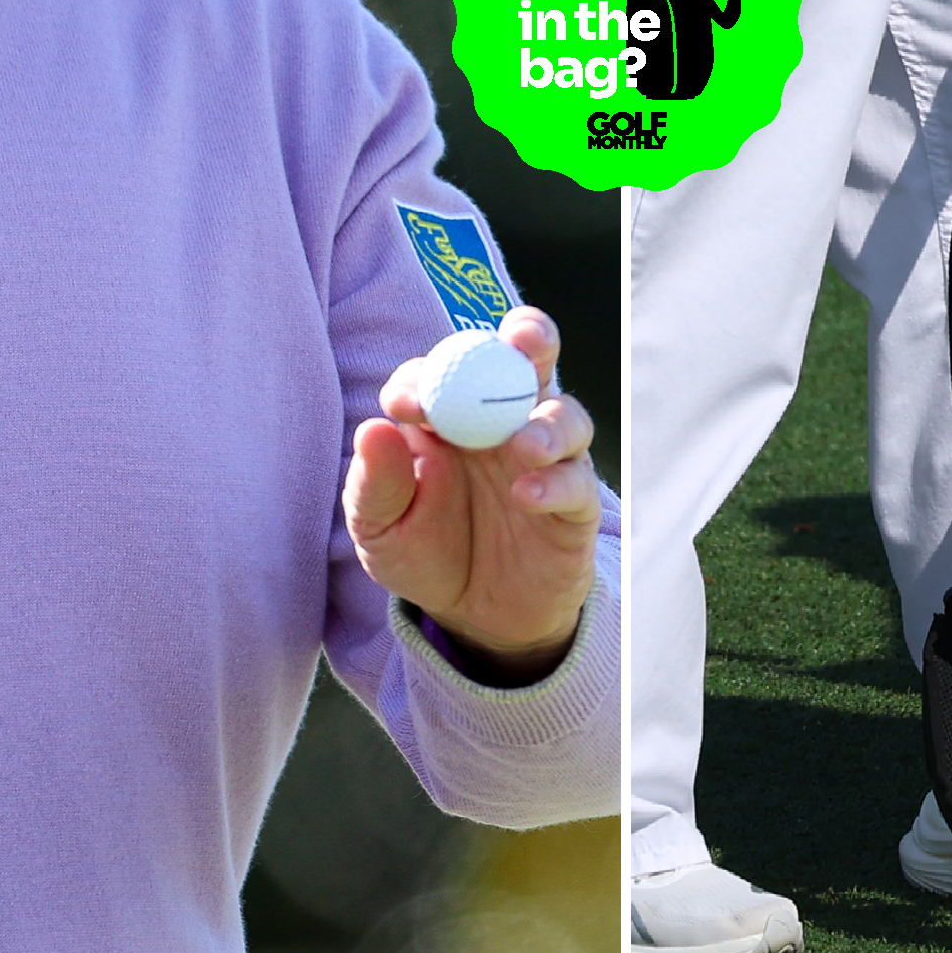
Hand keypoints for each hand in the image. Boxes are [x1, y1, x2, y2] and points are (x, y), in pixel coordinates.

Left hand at [344, 307, 600, 685]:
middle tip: (520, 340)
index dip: (429, 374)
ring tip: (522, 447)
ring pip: (565, 414)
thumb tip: (373, 427)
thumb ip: (375, 483)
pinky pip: (578, 481)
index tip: (407, 405)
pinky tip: (528, 496)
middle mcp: (503, 422)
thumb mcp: (380, 528)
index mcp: (450, 413)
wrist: (474, 617)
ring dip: (548, 422)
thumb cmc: (422, 552)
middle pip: (526, 359)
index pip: (444, 370)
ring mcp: (545, 458)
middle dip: (530, 335)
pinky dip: (557, 482)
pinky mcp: (575, 502)